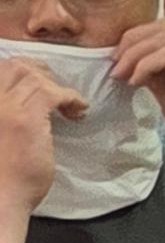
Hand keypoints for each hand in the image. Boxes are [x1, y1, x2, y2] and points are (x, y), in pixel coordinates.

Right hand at [0, 58, 85, 220]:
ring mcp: (4, 108)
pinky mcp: (26, 119)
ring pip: (34, 77)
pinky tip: (78, 111)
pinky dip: (71, 98)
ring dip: (57, 87)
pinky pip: (53, 93)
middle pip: (14, 66)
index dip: (21, 71)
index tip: (39, 83)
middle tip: (56, 89)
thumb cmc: (0, 175)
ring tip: (69, 105)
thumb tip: (25, 106)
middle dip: (40, 72)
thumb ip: (5, 117)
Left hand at [109, 22, 164, 163]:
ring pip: (162, 38)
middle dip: (132, 40)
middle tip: (116, 62)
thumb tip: (136, 68)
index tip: (121, 59)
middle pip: (163, 27)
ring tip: (122, 74)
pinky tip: (136, 82)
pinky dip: (144, 65)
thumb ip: (159, 80)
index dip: (139, 38)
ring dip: (134, 54)